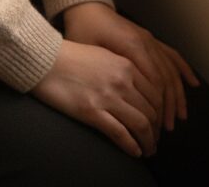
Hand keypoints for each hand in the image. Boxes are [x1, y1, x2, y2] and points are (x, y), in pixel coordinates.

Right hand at [30, 38, 160, 157]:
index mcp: (128, 65)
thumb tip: (136, 86)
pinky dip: (131, 145)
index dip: (161, 110)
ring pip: (140, 123)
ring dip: (148, 139)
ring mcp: (108, 97)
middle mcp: (123, 81)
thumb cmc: (73, 57)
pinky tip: (135, 152)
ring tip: (149, 149)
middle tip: (156, 139)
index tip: (160, 121)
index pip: (156, 92)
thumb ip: (124, 69)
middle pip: (151, 109)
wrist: (47, 60)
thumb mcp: (106, 56)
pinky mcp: (92, 112)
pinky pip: (119, 132)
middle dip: (157, 127)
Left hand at [61, 2, 199, 135]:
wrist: (88, 9)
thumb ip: (106, 70)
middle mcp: (147, 43)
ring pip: (170, 69)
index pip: (153, 80)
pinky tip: (192, 83)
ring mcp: (151, 40)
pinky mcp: (150, 40)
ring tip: (180, 115)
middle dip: (169, 105)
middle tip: (167, 128)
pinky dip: (183, 70)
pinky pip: (172, 55)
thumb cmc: (83, 32)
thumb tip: (121, 97)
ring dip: (177, 93)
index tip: (155, 126)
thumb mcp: (89, 52)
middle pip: (165, 78)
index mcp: (133, 46)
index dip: (157, 105)